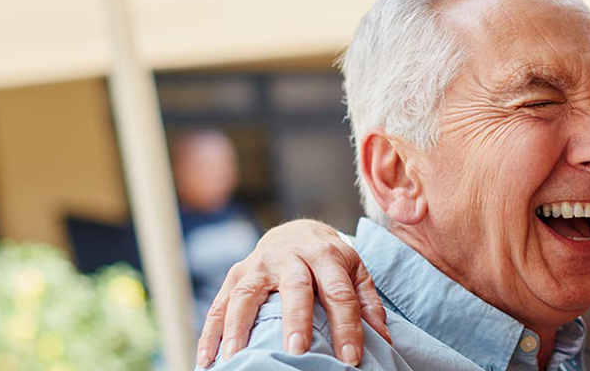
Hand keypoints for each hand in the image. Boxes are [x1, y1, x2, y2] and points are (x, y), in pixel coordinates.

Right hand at [195, 219, 390, 367]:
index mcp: (326, 255)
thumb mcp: (355, 272)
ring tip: (235, 357)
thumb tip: (382, 339)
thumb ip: (367, 302)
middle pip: (294, 288)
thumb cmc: (329, 259)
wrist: (296, 231)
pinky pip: (220, 304)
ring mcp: (258, 264)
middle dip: (295, 320)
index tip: (351, 358)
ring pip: (246, 294)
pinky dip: (211, 332)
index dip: (346, 326)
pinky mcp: (235, 273)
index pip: (339, 293)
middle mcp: (291, 256)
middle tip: (296, 350)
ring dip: (239, 327)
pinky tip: (206, 359)